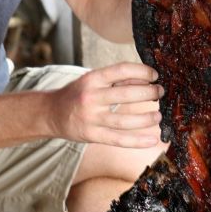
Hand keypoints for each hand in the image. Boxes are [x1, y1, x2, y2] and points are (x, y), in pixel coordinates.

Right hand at [49, 62, 163, 148]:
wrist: (50, 113)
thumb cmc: (77, 94)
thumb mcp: (93, 80)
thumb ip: (117, 79)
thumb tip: (146, 78)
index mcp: (92, 78)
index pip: (121, 70)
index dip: (142, 71)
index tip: (155, 74)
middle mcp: (91, 97)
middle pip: (126, 94)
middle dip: (148, 93)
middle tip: (160, 93)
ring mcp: (91, 118)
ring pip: (124, 120)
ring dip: (146, 118)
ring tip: (159, 116)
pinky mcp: (92, 135)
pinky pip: (119, 139)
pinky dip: (138, 141)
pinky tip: (153, 139)